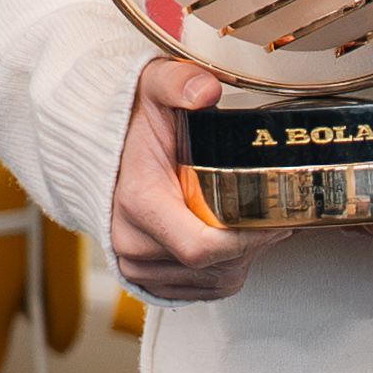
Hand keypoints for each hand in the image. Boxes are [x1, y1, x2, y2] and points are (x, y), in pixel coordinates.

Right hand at [103, 59, 260, 299]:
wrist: (99, 147)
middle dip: (252, 244)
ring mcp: (136, 265)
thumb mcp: (154, 87)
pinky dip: (223, 271)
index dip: (248, 238)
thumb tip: (205, 90)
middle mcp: (132, 242)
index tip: (274, 217)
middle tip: (273, 213)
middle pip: (215, 266)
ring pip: (214, 282)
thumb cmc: (133, 121)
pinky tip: (228, 240)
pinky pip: (202, 291)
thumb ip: (178, 82)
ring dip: (241, 258)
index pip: (204, 247)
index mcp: (139, 203)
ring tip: (249, 222)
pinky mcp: (146, 280)